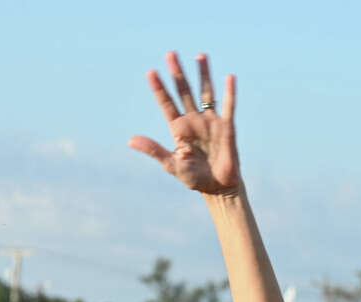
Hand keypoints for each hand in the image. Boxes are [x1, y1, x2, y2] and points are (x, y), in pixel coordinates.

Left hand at [129, 52, 240, 195]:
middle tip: (171, 53)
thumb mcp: (171, 164)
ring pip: (206, 93)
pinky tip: (229, 77)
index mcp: (178, 129)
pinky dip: (230, 92)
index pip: (166, 103)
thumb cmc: (194, 178)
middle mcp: (193, 120)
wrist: (218, 188)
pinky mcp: (227, 127)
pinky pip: (228, 106)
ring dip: (203, 74)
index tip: (151, 72)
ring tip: (200, 55)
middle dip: (178, 73)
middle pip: (184, 91)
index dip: (159, 88)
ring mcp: (210, 122)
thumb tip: (130, 140)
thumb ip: (153, 150)